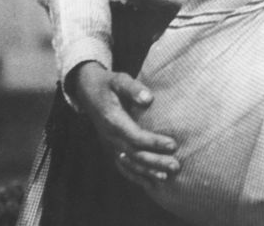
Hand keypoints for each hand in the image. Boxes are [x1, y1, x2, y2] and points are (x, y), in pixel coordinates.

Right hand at [68, 61, 178, 186]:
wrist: (88, 90)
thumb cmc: (108, 84)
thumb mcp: (119, 79)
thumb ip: (133, 88)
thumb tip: (148, 98)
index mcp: (112, 120)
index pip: (135, 136)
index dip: (153, 142)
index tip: (173, 144)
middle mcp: (110, 136)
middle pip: (134, 154)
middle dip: (155, 162)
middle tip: (176, 165)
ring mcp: (109, 144)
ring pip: (129, 164)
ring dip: (148, 172)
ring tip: (167, 176)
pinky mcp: (111, 148)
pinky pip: (123, 167)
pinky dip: (136, 176)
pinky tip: (150, 182)